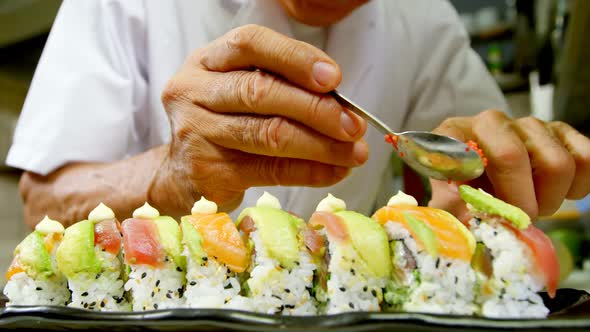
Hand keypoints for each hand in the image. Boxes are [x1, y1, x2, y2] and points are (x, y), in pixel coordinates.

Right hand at [148, 24, 367, 212]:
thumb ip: (282, 87)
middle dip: (316, 109)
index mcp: (207, 61)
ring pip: (268, 134)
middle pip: (260, 91)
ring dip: (320, 145)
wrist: (183, 175)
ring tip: (354, 153)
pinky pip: (270, 170)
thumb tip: (342, 106)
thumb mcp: (243, 93)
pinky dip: (309, 172)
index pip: (250, 44)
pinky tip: (334, 171)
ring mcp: (196, 132)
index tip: (334, 78)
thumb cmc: (225, 125)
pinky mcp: (208, 171)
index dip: (295, 58)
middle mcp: (193, 91)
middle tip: (354, 125)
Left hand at [428, 110, 589, 220]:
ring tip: (534, 207)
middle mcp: (490, 123)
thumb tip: (467, 223)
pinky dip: (577, 187)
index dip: (463, 174)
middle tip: (516, 220)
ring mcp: (528, 125)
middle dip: (518, 202)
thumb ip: (449, 210)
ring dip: (550, 199)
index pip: (456, 148)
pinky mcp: (560, 132)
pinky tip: (558, 193)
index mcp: (454, 135)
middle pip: (512, 157)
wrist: (487, 172)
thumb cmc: (464, 188)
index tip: (470, 203)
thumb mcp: (447, 200)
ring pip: (557, 164)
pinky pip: (586, 159)